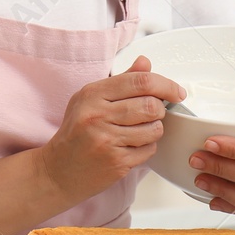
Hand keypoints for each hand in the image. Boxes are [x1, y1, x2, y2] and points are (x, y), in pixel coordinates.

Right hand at [38, 56, 184, 200]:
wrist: (58, 171)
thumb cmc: (76, 133)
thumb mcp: (90, 100)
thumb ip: (121, 81)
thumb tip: (145, 63)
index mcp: (92, 94)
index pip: (139, 81)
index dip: (165, 85)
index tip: (176, 91)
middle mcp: (98, 115)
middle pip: (150, 105)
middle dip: (160, 109)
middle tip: (154, 112)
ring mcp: (107, 140)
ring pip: (154, 129)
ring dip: (155, 129)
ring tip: (142, 129)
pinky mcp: (116, 162)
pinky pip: (148, 150)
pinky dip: (147, 147)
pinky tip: (132, 145)